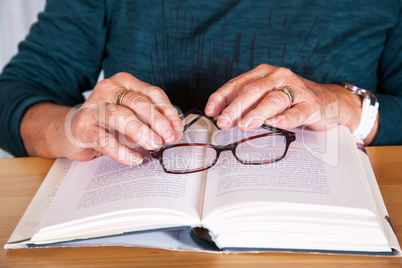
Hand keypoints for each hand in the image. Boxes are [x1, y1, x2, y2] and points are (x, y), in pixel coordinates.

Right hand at [22, 72, 182, 164]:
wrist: (71, 130)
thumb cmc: (108, 123)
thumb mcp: (133, 116)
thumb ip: (152, 121)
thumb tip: (174, 132)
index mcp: (124, 82)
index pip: (152, 93)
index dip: (168, 111)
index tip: (177, 128)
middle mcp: (108, 89)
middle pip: (138, 102)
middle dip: (157, 121)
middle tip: (168, 137)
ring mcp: (93, 107)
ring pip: (121, 116)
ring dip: (141, 132)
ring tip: (154, 145)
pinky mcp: (82, 126)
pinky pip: (104, 139)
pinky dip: (121, 151)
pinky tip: (134, 159)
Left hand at [205, 64, 375, 141]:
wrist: (328, 101)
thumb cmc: (291, 99)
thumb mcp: (265, 96)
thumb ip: (245, 104)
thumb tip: (220, 116)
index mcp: (263, 73)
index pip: (237, 83)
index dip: (222, 97)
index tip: (211, 111)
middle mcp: (278, 77)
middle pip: (253, 90)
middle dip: (236, 107)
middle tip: (224, 121)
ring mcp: (296, 89)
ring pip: (273, 99)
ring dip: (257, 113)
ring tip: (245, 124)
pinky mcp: (311, 104)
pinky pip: (296, 112)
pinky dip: (284, 119)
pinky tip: (275, 123)